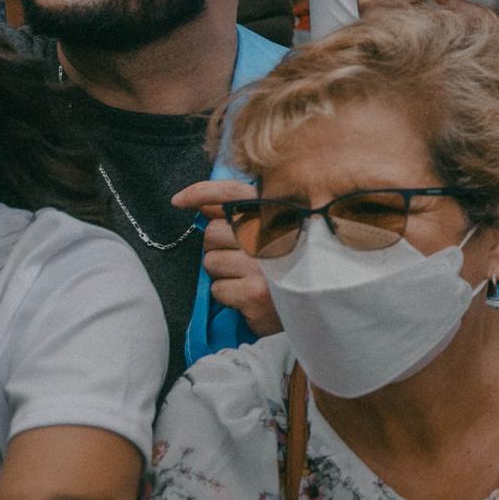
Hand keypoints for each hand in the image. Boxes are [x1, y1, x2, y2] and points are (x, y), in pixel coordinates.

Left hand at [174, 179, 280, 336]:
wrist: (320, 306)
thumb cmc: (291, 266)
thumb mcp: (277, 233)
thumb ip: (242, 215)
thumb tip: (202, 205)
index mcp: (278, 214)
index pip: (233, 195)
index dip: (201, 193)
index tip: (179, 201)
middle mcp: (272, 236)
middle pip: (212, 233)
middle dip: (218, 248)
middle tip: (242, 258)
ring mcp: (261, 266)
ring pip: (211, 263)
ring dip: (223, 273)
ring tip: (248, 278)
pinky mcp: (253, 295)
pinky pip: (217, 290)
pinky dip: (229, 295)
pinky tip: (249, 295)